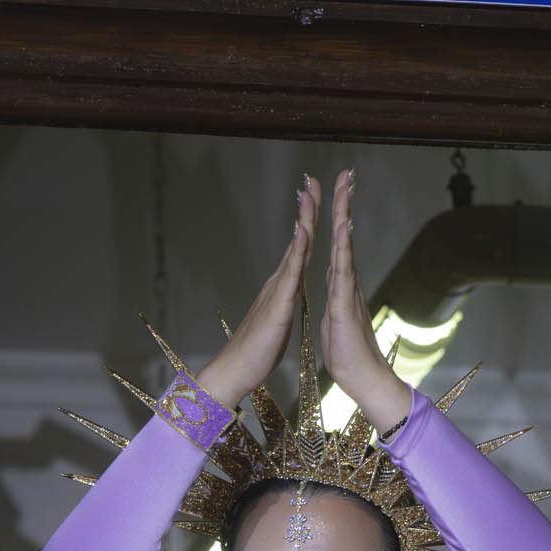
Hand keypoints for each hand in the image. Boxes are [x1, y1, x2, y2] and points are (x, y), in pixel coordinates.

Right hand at [194, 176, 316, 408]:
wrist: (236, 370)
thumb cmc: (256, 351)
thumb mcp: (278, 320)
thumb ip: (283, 302)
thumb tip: (289, 291)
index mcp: (283, 287)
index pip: (299, 248)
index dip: (308, 222)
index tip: (315, 197)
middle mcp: (279, 282)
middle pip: (296, 239)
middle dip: (305, 209)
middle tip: (312, 180)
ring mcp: (277, 291)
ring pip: (294, 249)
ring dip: (303, 221)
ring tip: (309, 194)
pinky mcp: (278, 305)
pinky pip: (291, 273)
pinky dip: (298, 250)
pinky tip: (304, 231)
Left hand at [319, 168, 411, 433]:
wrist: (364, 380)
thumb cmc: (349, 354)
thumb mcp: (335, 320)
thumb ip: (337, 300)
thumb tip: (337, 288)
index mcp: (340, 285)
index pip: (336, 243)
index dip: (336, 216)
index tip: (336, 190)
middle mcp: (347, 282)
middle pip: (344, 236)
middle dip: (344, 203)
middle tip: (346, 173)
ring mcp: (348, 292)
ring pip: (345, 247)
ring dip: (344, 217)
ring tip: (345, 189)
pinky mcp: (345, 305)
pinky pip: (343, 272)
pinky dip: (343, 248)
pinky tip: (343, 228)